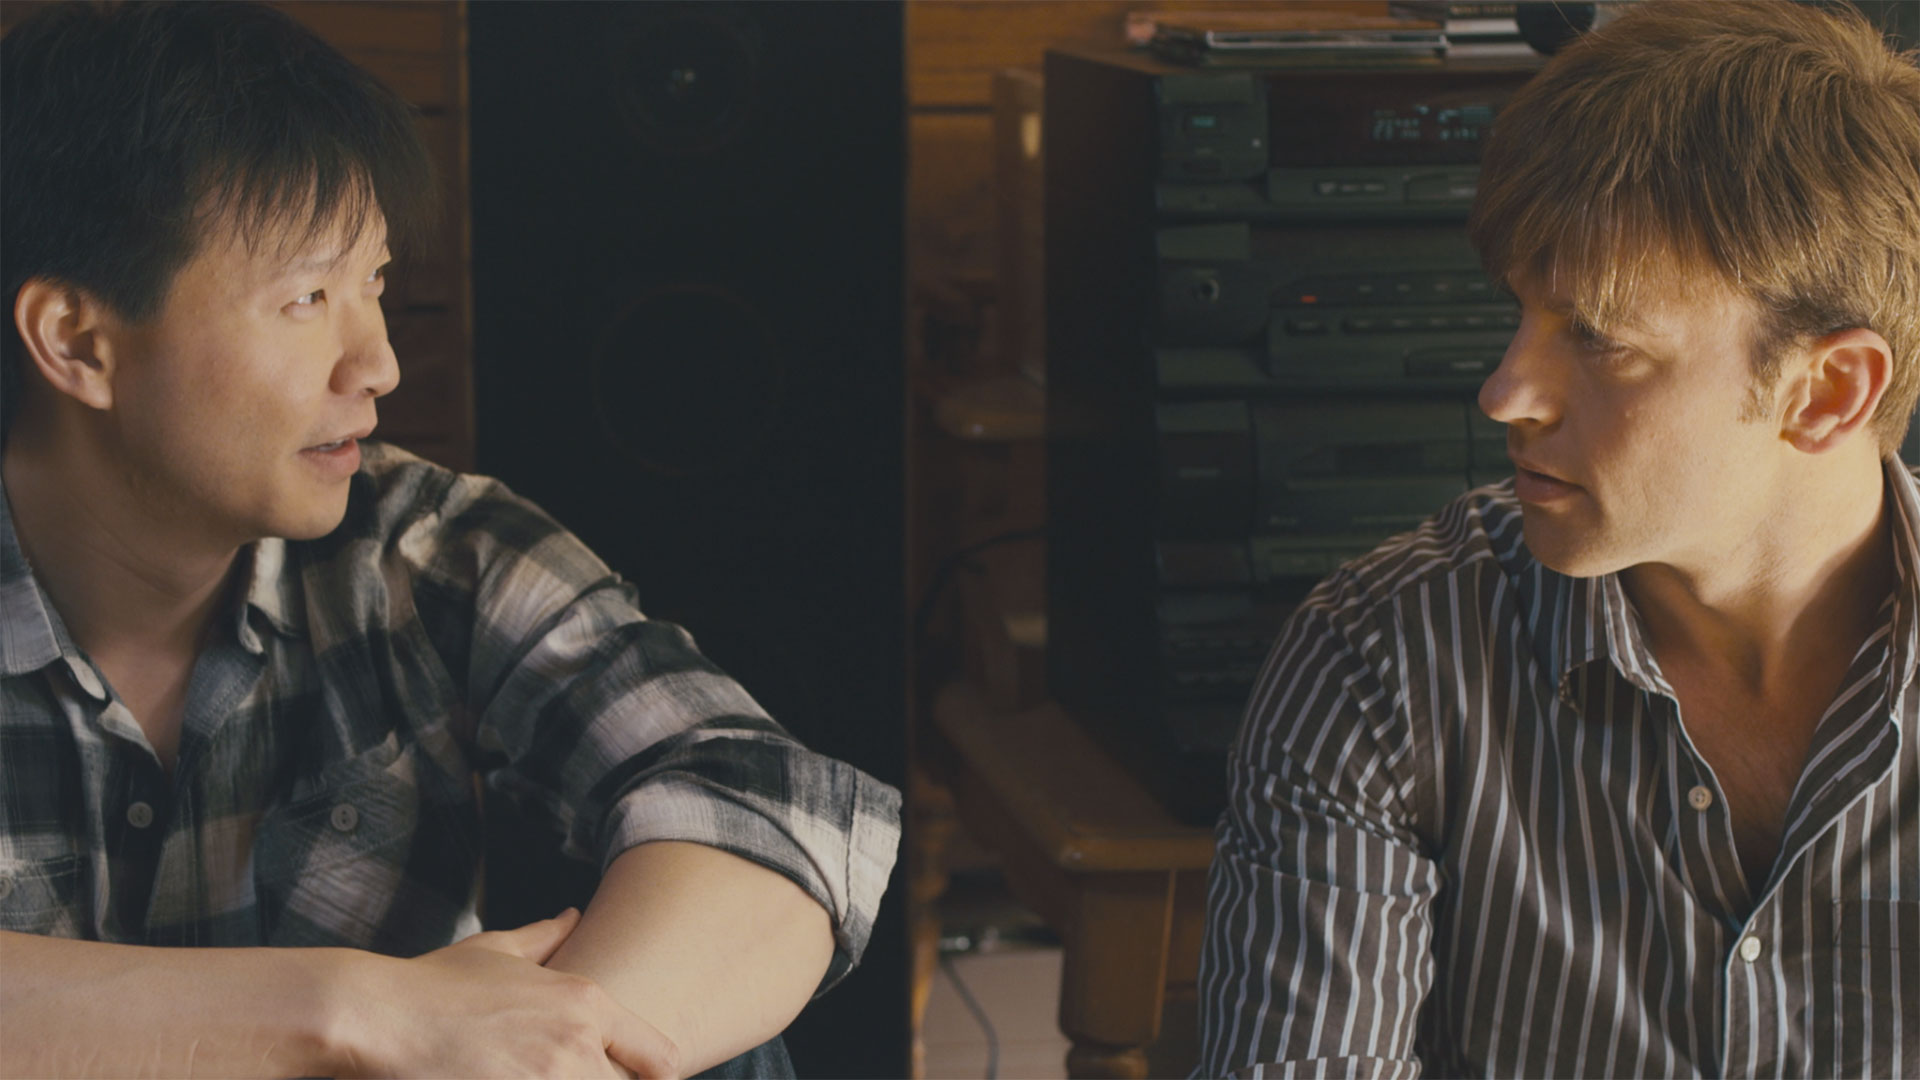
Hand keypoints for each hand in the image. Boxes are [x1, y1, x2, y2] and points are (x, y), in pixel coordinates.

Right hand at [329, 908, 679, 1077]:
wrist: (377, 1015)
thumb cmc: (431, 985)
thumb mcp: (495, 950)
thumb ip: (545, 936)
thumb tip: (573, 916)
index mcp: (585, 1003)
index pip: (660, 1057)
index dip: (652, 1077)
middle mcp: (577, 1042)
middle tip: (566, 1077)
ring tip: (531, 1078)